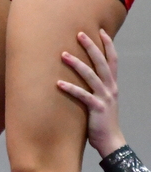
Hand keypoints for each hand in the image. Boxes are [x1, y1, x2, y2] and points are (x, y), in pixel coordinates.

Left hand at [58, 29, 125, 156]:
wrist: (111, 141)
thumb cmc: (101, 118)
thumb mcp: (102, 98)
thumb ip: (95, 85)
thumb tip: (80, 71)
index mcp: (112, 84)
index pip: (113, 60)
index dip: (108, 45)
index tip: (100, 30)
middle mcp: (111, 88)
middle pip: (102, 63)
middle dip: (91, 47)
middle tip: (79, 33)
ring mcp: (105, 98)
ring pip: (92, 76)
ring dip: (77, 64)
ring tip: (63, 54)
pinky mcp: (97, 109)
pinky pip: (83, 96)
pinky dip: (70, 89)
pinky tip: (58, 83)